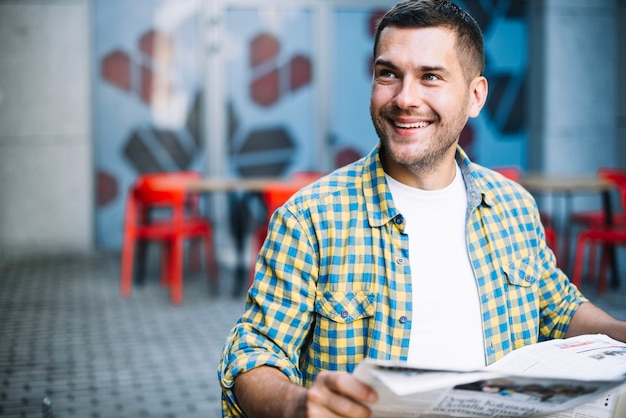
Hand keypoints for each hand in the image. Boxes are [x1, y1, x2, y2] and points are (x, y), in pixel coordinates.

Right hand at [233, 366, 377, 417]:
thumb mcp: (332, 383)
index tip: (374, 398)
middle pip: (345, 408)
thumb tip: (373, 394)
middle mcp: (315, 396)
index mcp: (324, 380)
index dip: (360, 390)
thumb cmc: (325, 394)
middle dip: (362, 413)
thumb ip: (350, 384)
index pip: (343, 382)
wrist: (298, 406)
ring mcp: (311, 413)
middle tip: (368, 413)